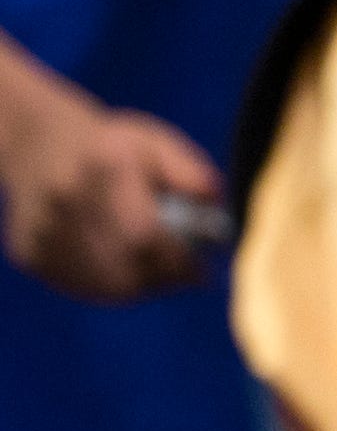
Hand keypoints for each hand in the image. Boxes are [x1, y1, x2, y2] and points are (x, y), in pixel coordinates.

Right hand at [0, 64, 222, 301]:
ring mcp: (41, 228)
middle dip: (166, 278)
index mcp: (103, 163)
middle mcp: (65, 197)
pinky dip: (112, 287)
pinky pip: (83, 287)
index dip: (178, 262)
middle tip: (187, 275)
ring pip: (106, 285)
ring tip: (158, 269)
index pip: (144, 234)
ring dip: (143, 286)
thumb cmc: (113, 148)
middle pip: (126, 266)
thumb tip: (215, 204)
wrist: (38, 144)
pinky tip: (125, 267)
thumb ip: (189, 172)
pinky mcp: (28, 253)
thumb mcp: (155, 143)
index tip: (201, 269)